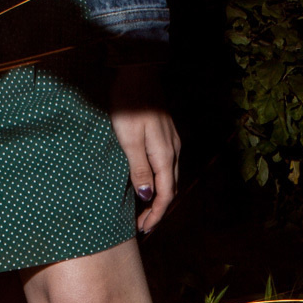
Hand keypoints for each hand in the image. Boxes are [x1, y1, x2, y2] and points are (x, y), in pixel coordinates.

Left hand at [110, 64, 178, 232]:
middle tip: (142, 225)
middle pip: (170, 189)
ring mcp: (171, 142)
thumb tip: (147, 195)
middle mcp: (173, 151)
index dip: (156, 215)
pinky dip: (158, 182)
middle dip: (157, 210)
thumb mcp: (129, 139)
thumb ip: (139, 168)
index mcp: (165, 155)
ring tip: (143, 210)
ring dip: (158, 197)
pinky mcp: (165, 136)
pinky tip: (147, 183)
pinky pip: (166, 166)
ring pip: (169, 178)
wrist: (138, 73)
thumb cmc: (129, 105)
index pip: (165, 194)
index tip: (144, 229)